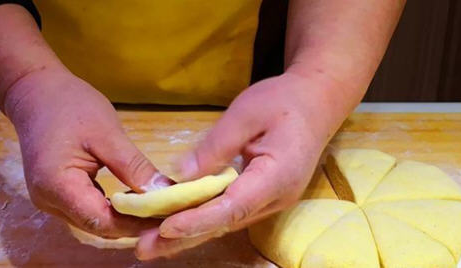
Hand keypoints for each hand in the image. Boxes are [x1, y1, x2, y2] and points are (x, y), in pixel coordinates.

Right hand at [5, 67, 165, 237]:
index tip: (167, 220)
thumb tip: (164, 192)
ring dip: (124, 218)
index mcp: (58, 187)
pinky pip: (88, 209)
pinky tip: (134, 200)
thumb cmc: (70, 106)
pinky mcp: (57, 193)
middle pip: (98, 225)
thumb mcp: (108, 134)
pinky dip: (112, 208)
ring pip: (94, 221)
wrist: (35, 91)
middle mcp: (50, 201)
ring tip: (156, 210)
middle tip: (167, 215)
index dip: (136, 225)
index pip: (103, 221)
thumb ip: (134, 167)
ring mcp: (51, 200)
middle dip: (133, 224)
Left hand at [136, 73, 337, 258]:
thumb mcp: (247, 113)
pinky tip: (178, 226)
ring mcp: (271, 201)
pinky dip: (203, 220)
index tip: (164, 228)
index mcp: (276, 176)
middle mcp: (275, 198)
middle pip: (225, 223)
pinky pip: (230, 213)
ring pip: (226, 222)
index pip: (232, 207)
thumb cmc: (283, 102)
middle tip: (144, 250)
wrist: (315, 103)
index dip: (198, 220)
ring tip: (150, 244)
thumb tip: (181, 176)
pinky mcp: (264, 197)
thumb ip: (216, 146)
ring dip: (189, 233)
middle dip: (185, 237)